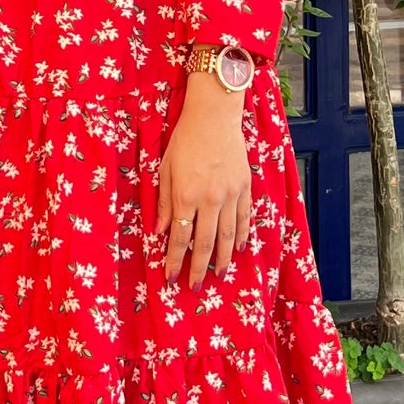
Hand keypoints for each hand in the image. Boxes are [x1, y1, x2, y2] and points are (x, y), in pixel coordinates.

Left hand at [157, 74, 252, 287]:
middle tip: (195, 286)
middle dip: (199, 268)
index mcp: (186, 195)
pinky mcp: (245, 187)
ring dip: (224, 259)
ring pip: (228, 236)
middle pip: (205, 243)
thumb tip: (159, 232)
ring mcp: (231, 194)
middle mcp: (210, 199)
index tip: (170, 278)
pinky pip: (244, 219)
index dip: (174, 261)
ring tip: (220, 275)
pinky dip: (242, 236)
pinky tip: (239, 249)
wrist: (214, 116)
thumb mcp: (166, 169)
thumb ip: (163, 203)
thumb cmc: (185, 140)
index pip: (179, 237)